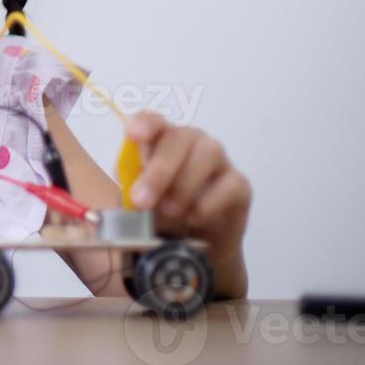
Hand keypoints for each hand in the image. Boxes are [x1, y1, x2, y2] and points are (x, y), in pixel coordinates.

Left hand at [126, 112, 251, 296]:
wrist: (194, 244)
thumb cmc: (161, 213)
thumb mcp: (137, 201)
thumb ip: (130, 186)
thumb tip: (124, 179)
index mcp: (161, 140)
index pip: (154, 120)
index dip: (145, 123)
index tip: (134, 134)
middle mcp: (192, 142)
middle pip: (179, 137)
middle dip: (159, 170)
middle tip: (143, 201)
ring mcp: (219, 161)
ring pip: (208, 153)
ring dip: (184, 185)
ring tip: (171, 212)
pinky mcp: (240, 185)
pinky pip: (230, 184)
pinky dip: (209, 203)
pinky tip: (194, 218)